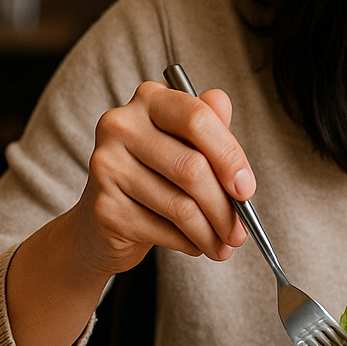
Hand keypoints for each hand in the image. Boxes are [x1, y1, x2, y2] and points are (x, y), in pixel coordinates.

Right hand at [7, 81, 255, 345]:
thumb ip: (208, 125)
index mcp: (149, 100)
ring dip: (211, 232)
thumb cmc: (155, 176)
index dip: (230, 156)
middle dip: (224, 207)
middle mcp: (121, 126)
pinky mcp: (104, 207)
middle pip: (192, 168)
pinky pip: (163, 230)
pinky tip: (195, 245)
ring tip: (223, 245)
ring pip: (181, 205)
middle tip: (240, 231)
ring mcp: (107, 166)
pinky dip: (189, 243)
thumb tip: (223, 102)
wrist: (100, 224)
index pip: (197, 118)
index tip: (246, 189)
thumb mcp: (186, 146)